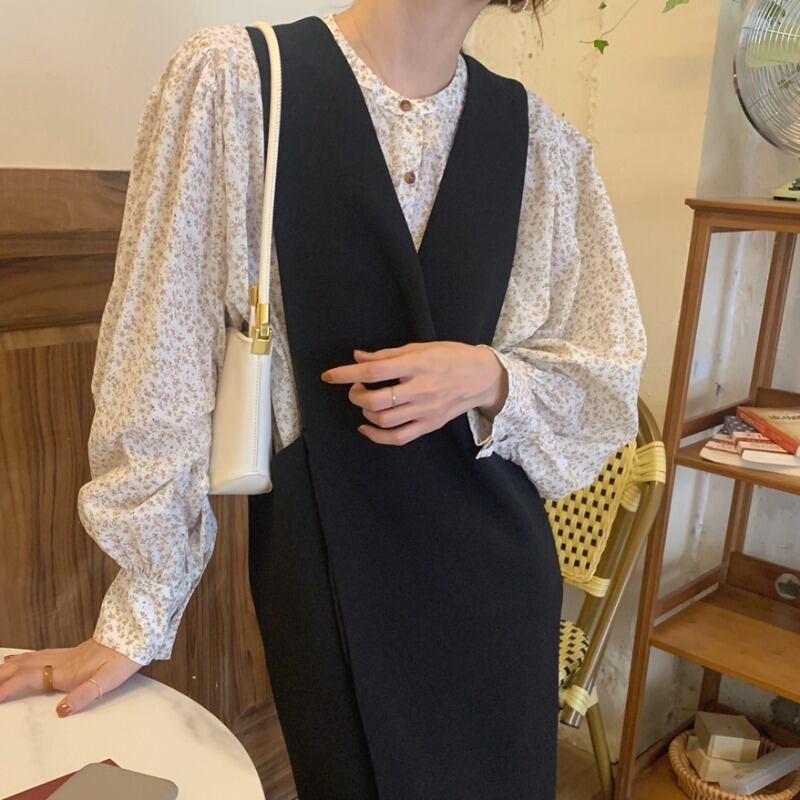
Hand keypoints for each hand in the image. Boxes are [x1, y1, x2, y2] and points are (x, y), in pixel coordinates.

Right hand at [0, 638, 142, 716]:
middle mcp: (62, 661)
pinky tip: (25, 658)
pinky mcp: (73, 652)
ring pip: (32, 658)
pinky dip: (26, 657)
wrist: (134, 637)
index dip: (7, 688)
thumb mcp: (107, 680)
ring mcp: (66, 655)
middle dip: (2, 675)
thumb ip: (84, 695)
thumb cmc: (122, 659)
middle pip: (24, 666)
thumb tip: (60, 711)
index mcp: (66, 671)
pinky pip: (42, 654)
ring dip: (12, 665)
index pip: (29, 679)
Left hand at [320, 341, 506, 444]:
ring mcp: (425, 410)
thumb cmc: (451, 357)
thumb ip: (387, 355)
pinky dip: (376, 436)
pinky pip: (398, 438)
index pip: (374, 372)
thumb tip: (358, 357)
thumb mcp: (421, 347)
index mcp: (417, 365)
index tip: (329, 376)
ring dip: (365, 413)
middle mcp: (421, 389)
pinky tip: (366, 427)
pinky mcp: (430, 425)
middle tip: (356, 388)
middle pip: (376, 401)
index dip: (347, 374)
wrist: (483, 377)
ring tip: (366, 402)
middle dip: (356, 396)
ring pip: (384, 421)